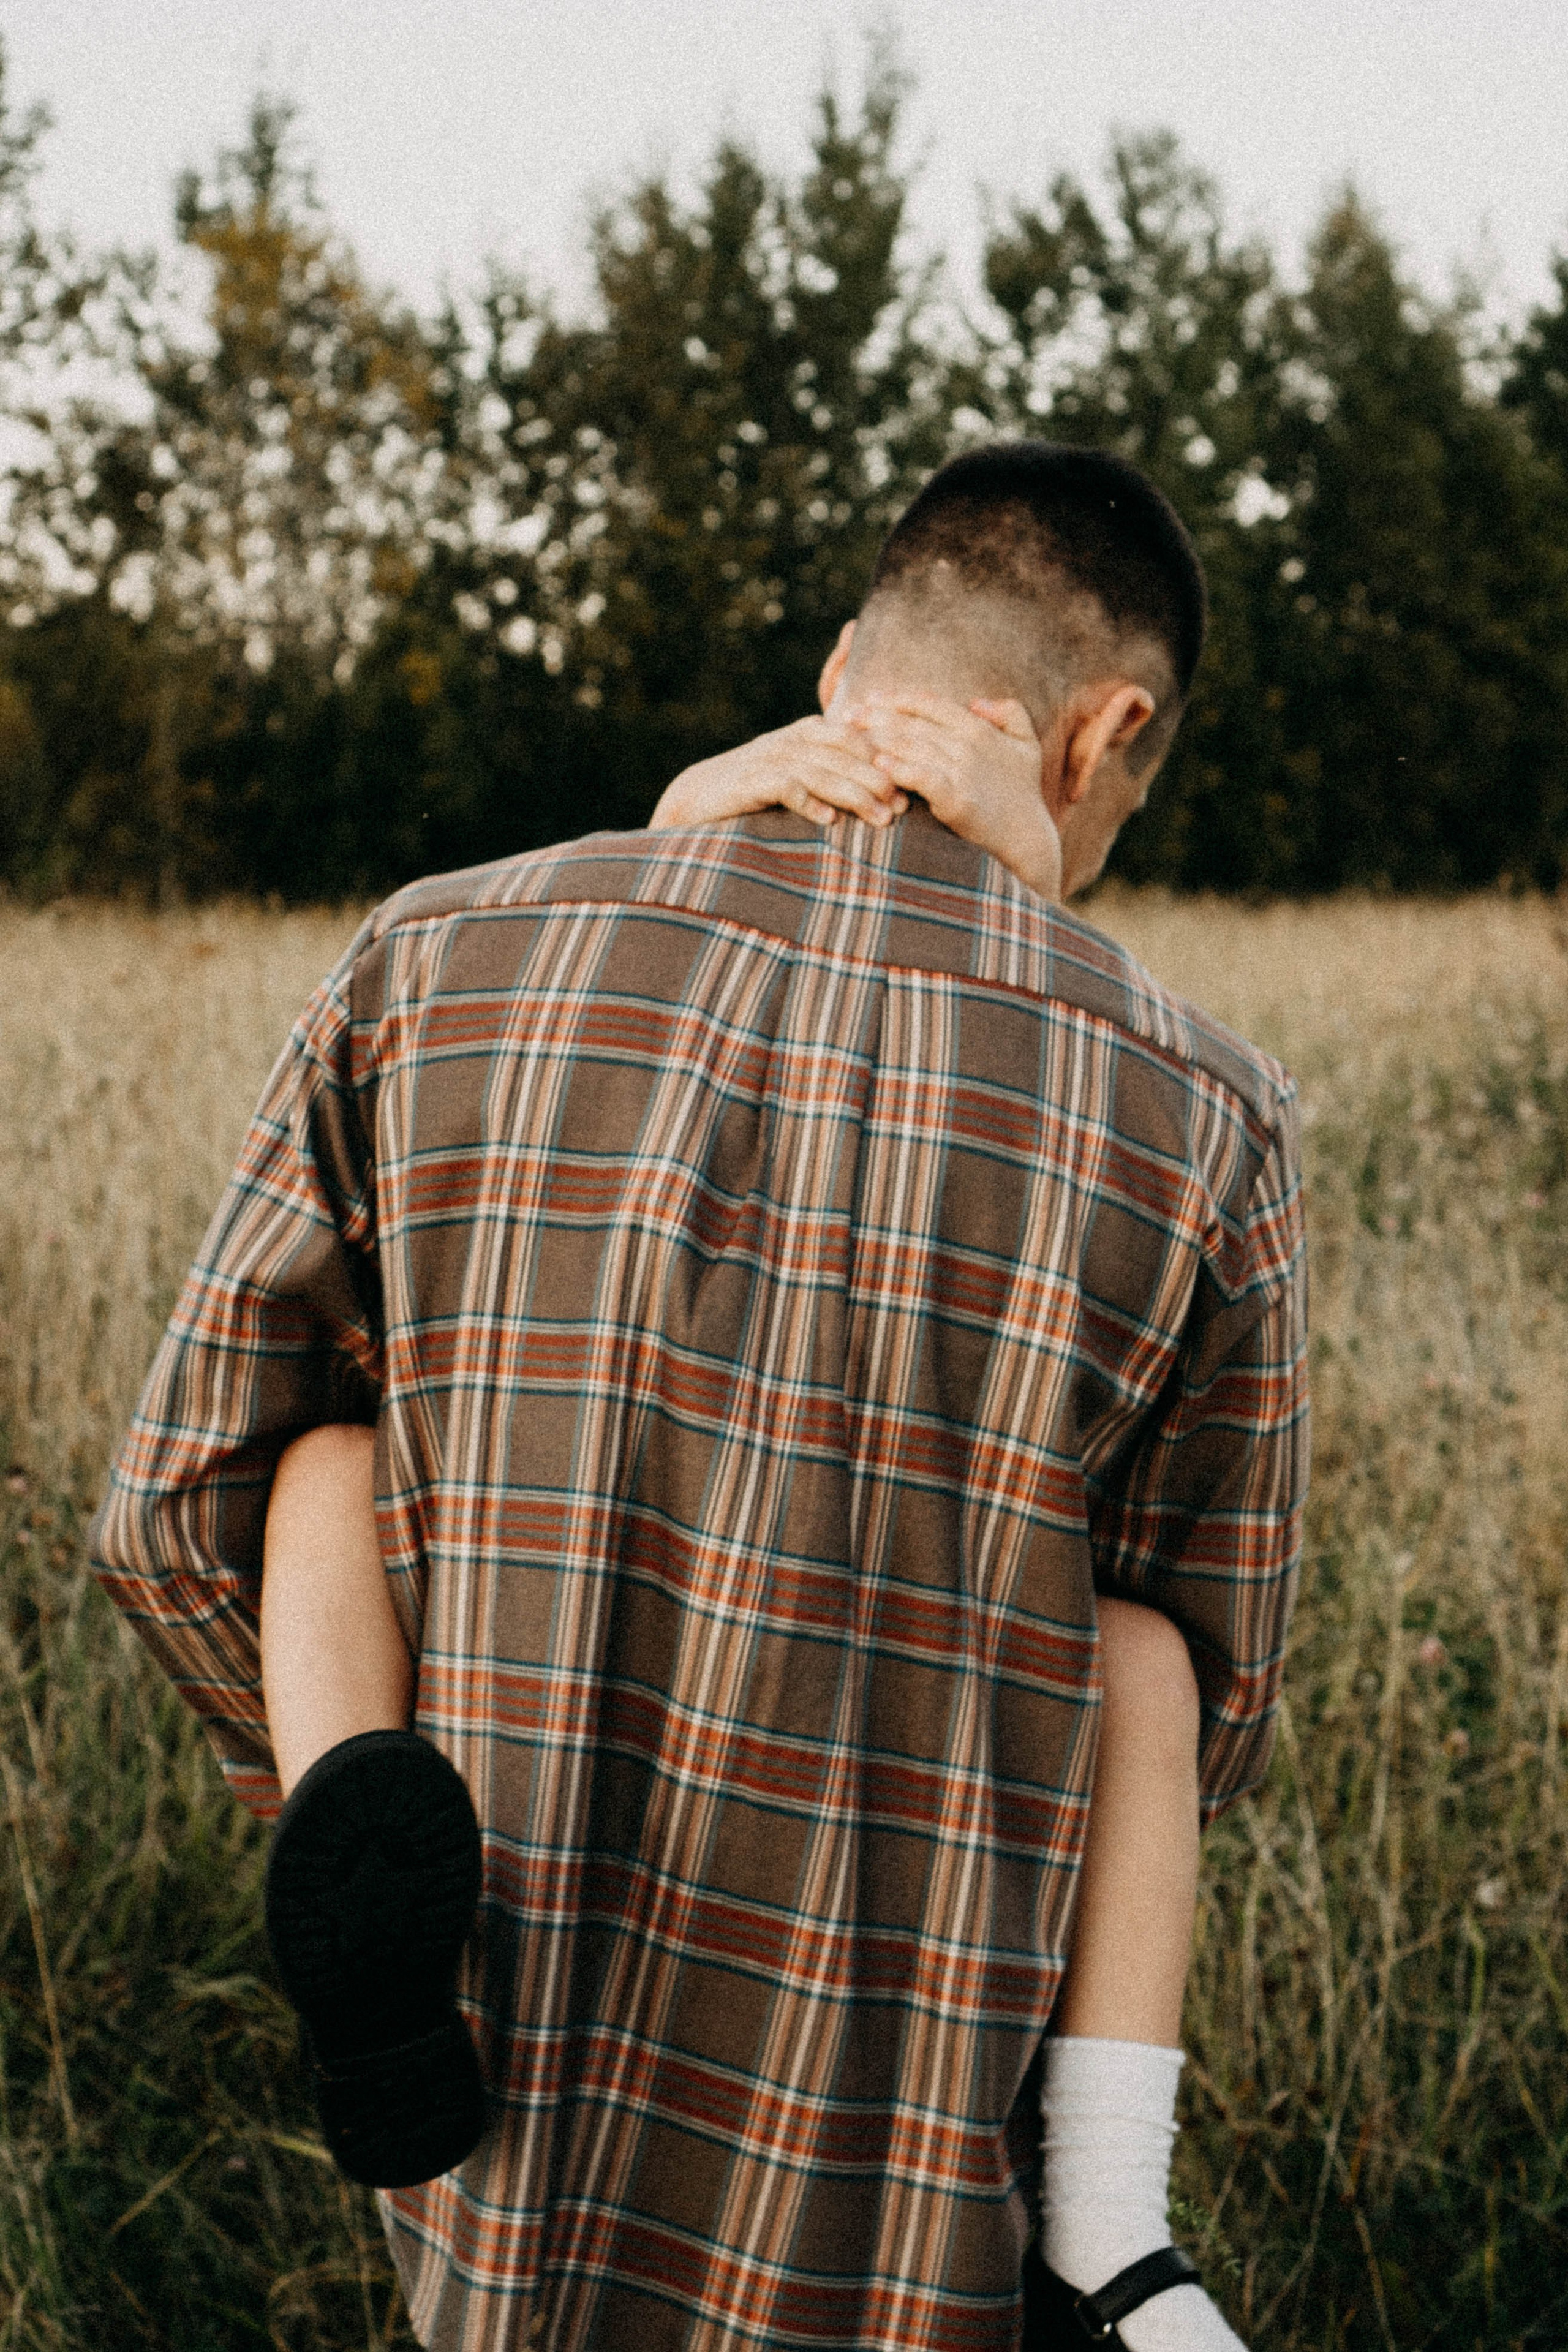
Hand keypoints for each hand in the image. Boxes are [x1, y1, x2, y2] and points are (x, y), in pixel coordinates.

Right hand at [648, 716, 908, 831]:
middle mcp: (792, 740)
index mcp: (808, 733)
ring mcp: (770, 759)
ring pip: (822, 771)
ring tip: (880, 820)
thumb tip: (886, 793)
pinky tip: (829, 821)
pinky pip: (785, 787)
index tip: (912, 786)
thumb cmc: (758, 793)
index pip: (856, 738)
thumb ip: (835, 773)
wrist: (698, 800)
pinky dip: (808, 803)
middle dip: (878, 780)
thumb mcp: (800, 775)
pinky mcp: (750, 781)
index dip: (885, 759)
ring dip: (854, 795)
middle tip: (903, 807)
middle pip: (845, 754)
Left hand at [846, 693, 1061, 901]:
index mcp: (979, 729)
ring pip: (912, 746)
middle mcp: (969, 745)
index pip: (932, 705)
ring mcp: (962, 772)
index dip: (900, 699)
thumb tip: (977, 701)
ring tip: (851, 736)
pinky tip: (878, 766)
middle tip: (848, 715)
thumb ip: (1010, 714)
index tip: (872, 697)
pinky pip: (922, 778)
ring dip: (879, 739)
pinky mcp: (956, 800)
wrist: (1027, 839)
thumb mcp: (1028, 746)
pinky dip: (900, 769)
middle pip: (914, 724)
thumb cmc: (1024, 794)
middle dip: (877, 716)